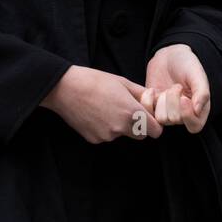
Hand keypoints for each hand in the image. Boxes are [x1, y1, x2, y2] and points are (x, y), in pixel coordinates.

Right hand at [41, 65, 163, 143]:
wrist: (65, 89)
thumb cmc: (95, 81)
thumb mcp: (123, 82)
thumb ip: (142, 94)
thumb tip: (155, 99)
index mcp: (132, 113)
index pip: (156, 131)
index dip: (154, 124)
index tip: (148, 116)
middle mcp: (121, 128)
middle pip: (141, 135)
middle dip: (140, 126)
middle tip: (129, 110)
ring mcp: (106, 136)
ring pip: (123, 135)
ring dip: (121, 126)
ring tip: (108, 108)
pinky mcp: (94, 140)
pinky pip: (107, 136)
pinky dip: (106, 128)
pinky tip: (97, 114)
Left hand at [143, 43, 210, 133]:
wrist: (169, 57)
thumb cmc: (187, 64)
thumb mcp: (197, 74)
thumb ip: (202, 92)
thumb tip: (198, 110)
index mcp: (199, 109)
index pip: (194, 127)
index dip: (187, 116)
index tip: (183, 98)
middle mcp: (184, 115)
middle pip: (175, 120)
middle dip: (174, 101)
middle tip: (177, 86)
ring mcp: (167, 112)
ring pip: (162, 118)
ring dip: (162, 101)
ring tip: (168, 88)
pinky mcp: (153, 108)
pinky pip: (147, 113)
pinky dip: (147, 101)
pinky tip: (152, 90)